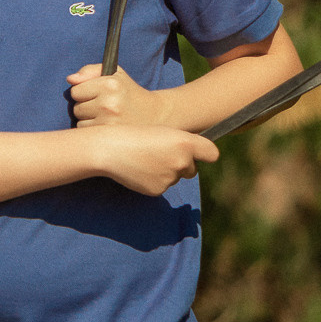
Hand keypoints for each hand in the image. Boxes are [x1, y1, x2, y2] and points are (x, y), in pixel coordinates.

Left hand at [66, 65, 165, 126]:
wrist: (153, 115)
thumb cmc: (128, 92)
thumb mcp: (114, 74)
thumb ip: (90, 71)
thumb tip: (70, 79)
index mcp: (110, 85)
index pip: (75, 91)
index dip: (83, 92)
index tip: (95, 93)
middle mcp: (109, 104)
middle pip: (76, 108)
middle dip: (85, 106)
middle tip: (102, 106)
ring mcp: (109, 122)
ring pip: (80, 122)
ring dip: (88, 120)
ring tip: (106, 116)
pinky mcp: (110, 136)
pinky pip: (87, 134)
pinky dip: (93, 130)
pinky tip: (106, 126)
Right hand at [84, 126, 219, 194]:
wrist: (109, 149)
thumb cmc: (133, 134)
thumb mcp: (161, 131)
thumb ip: (180, 143)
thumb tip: (190, 158)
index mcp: (185, 142)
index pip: (211, 153)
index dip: (206, 154)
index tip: (201, 154)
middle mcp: (183, 161)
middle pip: (192, 169)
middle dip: (182, 165)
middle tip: (161, 154)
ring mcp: (171, 177)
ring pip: (174, 177)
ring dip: (164, 171)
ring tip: (144, 159)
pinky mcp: (158, 190)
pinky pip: (161, 186)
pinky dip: (153, 180)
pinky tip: (139, 170)